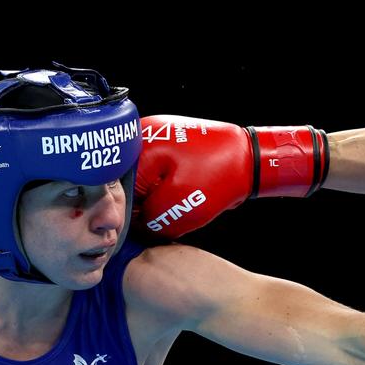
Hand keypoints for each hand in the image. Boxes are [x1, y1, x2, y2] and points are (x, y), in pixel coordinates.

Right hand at [133, 115, 327, 238]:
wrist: (251, 158)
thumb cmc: (219, 176)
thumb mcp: (176, 207)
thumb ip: (146, 220)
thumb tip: (133, 226)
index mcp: (136, 148)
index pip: (114, 189)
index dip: (127, 213)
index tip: (143, 226)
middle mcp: (140, 137)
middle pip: (126, 183)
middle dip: (143, 204)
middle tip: (167, 214)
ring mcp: (155, 138)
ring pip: (141, 180)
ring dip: (156, 197)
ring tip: (179, 201)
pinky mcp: (168, 145)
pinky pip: (156, 173)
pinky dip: (165, 188)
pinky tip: (182, 193)